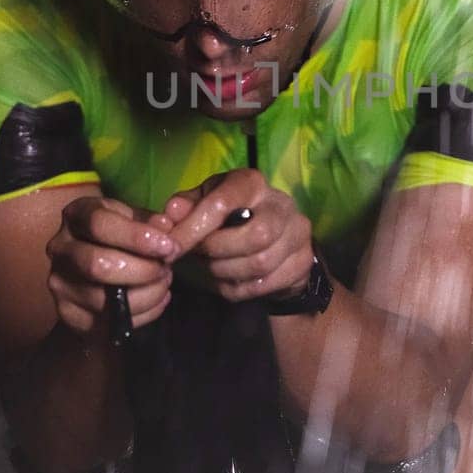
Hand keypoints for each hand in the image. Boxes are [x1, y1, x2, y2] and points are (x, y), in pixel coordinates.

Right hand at [45, 197, 176, 334]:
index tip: (169, 247)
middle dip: (143, 270)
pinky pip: (109, 321)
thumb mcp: (138, 220)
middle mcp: (60, 248)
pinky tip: (156, 300)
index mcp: (77, 214)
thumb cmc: (121, 238)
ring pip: (103, 299)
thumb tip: (166, 222)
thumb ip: (155, 220)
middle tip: (167, 269)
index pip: (100, 224)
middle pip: (98, 264)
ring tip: (163, 283)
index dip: (137, 237)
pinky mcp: (69, 314)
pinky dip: (144, 313)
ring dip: (147, 294)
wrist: (96, 274)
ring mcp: (60, 283)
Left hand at [162, 169, 314, 303]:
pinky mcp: (303, 262)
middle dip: (219, 253)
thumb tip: (169, 216)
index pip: (222, 204)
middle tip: (201, 257)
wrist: (274, 239)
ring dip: (227, 272)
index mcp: (251, 183)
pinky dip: (239, 288)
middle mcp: (281, 204)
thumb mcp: (205, 202)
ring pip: (260, 264)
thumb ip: (185, 207)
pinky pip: (265, 284)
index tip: (172, 248)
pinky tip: (230, 280)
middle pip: (255, 236)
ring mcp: (298, 234)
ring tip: (213, 267)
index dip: (193, 229)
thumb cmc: (231, 216)